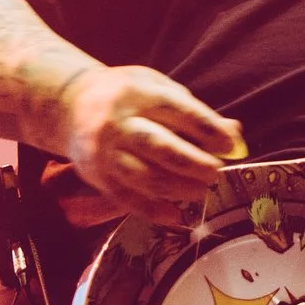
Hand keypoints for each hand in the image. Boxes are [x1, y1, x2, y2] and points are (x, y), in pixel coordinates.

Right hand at [57, 66, 246, 220]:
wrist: (69, 104)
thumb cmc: (125, 95)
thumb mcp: (156, 88)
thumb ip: (193, 110)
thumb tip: (235, 132)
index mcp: (136, 93)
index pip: (177, 111)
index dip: (207, 129)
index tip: (230, 145)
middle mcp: (116, 122)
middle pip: (160, 147)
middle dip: (193, 163)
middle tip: (215, 173)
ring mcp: (103, 151)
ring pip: (144, 176)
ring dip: (177, 189)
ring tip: (200, 191)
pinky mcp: (95, 175)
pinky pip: (125, 198)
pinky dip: (151, 210)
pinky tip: (174, 216)